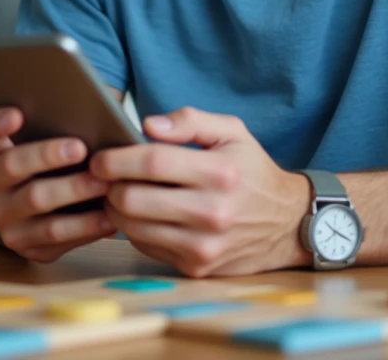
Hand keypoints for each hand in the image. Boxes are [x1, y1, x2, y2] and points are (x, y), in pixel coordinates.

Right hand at [0, 106, 115, 261]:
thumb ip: (53, 122)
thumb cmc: (55, 162)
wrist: (42, 210)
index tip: (17, 114)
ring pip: (36, 201)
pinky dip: (84, 226)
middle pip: (13, 165)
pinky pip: (53, 236)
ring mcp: (3, 217)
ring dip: (73, 191)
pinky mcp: (23, 244)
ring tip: (104, 183)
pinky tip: (108, 216)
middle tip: (81, 147)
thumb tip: (84, 108)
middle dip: (48, 155)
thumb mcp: (46, 140)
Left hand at [90, 107, 310, 276]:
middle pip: (134, 199)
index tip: (100, 157)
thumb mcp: (232, 132)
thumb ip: (191, 121)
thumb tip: (148, 125)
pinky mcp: (197, 267)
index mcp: (221, 172)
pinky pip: (146, 246)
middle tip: (106, 177)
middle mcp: (213, 212)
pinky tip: (143, 214)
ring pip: (133, 227)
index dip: (117, 159)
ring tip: (120, 193)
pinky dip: (136, 229)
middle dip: (109, 186)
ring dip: (116, 209)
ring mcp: (204, 245)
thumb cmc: (252, 171)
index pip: (153, 163)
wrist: (287, 223)